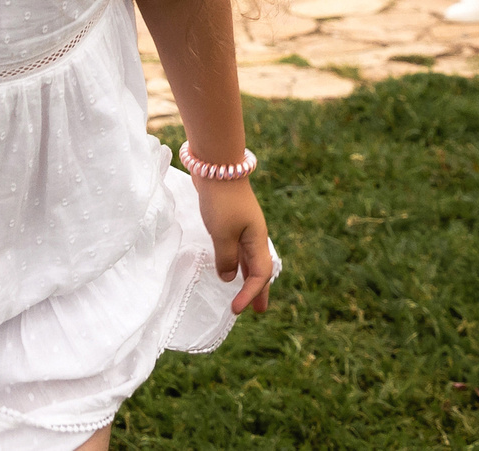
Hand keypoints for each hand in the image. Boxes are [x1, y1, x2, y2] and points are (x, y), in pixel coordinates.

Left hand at [195, 176, 274, 313]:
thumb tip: (228, 278)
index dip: (250, 294)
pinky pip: (239, 250)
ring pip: (250, 260)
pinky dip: (238, 264)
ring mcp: (244, 227)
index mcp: (257, 239)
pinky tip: (232, 268)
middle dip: (259, 291)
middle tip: (259, 312)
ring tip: (245, 294)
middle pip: (260, 269)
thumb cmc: (222, 201)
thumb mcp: (222, 234)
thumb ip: (226, 258)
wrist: (218, 166)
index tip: (236, 310)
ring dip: (248, 279)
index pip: (260, 274)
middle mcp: (254, 235)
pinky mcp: (232, 221)